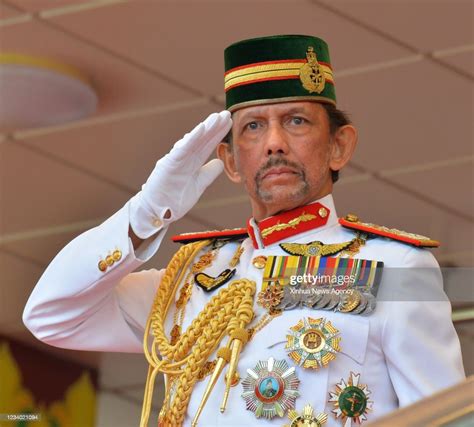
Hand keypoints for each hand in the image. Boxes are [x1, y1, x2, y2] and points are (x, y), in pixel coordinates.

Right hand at [130, 111, 231, 238]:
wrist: (157, 212)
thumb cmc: (175, 198)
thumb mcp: (198, 185)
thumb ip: (208, 174)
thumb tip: (220, 162)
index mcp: (192, 163)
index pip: (207, 145)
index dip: (218, 134)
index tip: (229, 122)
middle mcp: (184, 158)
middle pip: (202, 140)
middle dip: (214, 127)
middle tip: (226, 114)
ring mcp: (175, 160)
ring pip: (192, 141)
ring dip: (204, 128)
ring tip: (216, 117)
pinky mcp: (167, 165)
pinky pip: (181, 150)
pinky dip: (191, 139)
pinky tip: (201, 129)